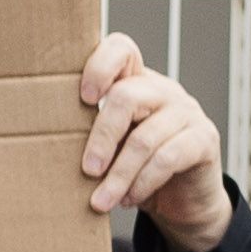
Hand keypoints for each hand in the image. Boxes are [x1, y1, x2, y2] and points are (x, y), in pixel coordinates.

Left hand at [77, 33, 228, 251]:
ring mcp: (187, 112)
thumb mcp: (110, 149)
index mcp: (135, 83)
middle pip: (127, 96)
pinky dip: (142, 182)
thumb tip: (46, 146)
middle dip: (101, 136)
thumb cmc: (136, 169)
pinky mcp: (204, 139)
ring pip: (145, 137)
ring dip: (118, 174)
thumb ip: (91, 136)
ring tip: (101, 201)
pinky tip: (128, 199)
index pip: (121, 50)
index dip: (99, 66)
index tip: (84, 98)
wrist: (183, 201)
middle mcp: (163, 91)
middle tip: (87, 170)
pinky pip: (168, 158)